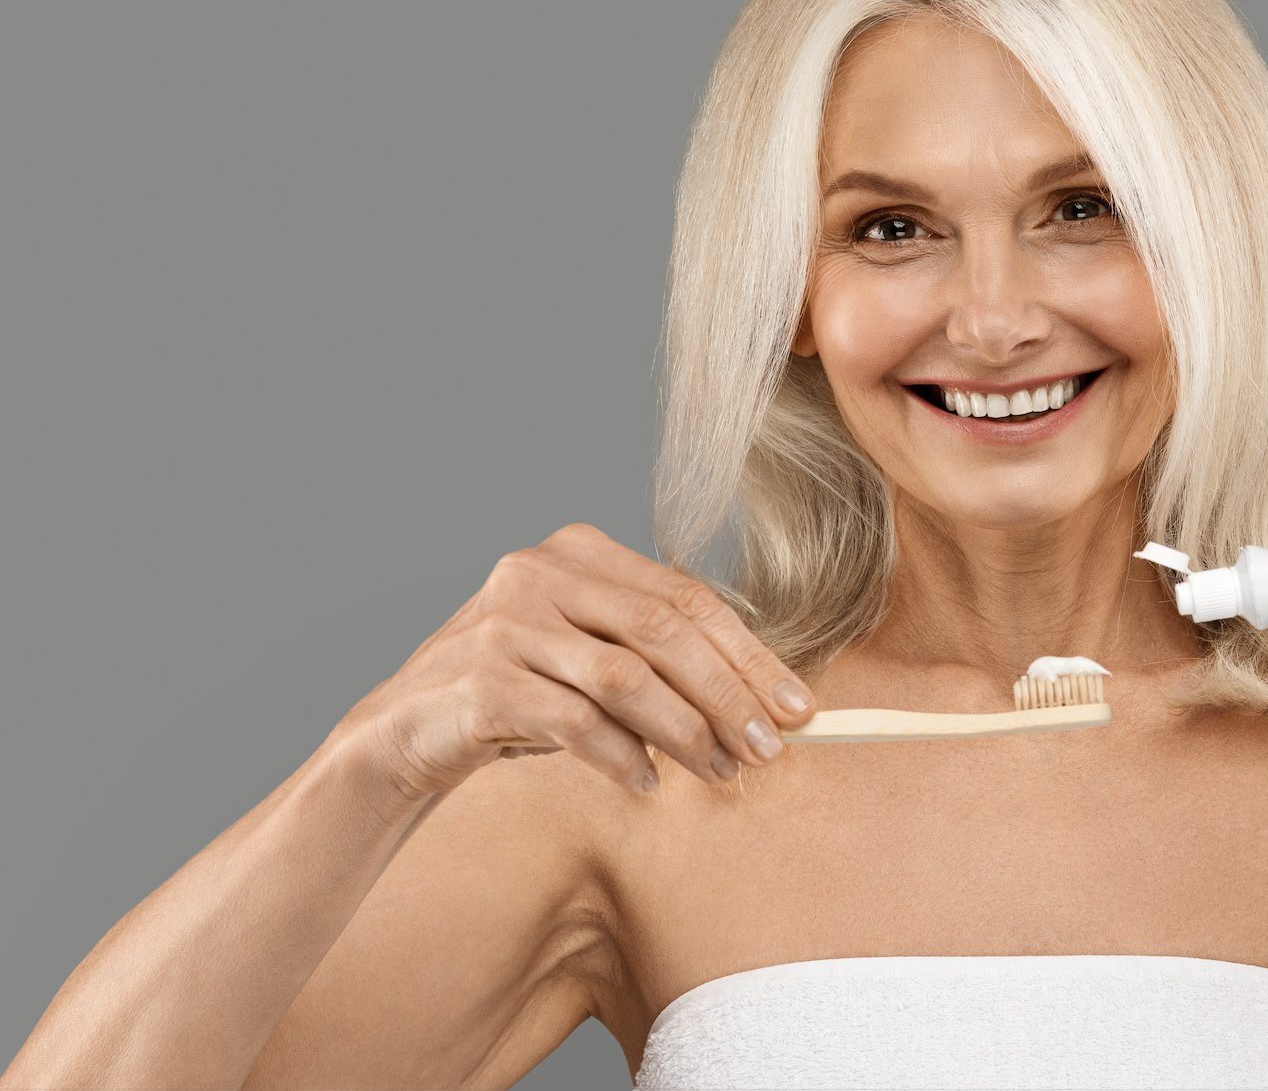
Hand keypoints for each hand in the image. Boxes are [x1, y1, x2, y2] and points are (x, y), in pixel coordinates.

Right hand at [331, 523, 816, 802]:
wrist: (404, 732)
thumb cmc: (518, 695)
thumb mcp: (590, 661)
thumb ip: (660, 662)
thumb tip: (763, 704)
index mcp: (579, 552)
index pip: (687, 598)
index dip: (750, 654)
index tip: (795, 706)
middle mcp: (540, 572)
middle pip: (665, 631)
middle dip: (729, 694)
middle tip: (769, 749)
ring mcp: (506, 623)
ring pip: (626, 677)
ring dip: (686, 732)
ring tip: (721, 771)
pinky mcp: (481, 680)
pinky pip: (576, 722)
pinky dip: (623, 757)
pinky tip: (647, 784)